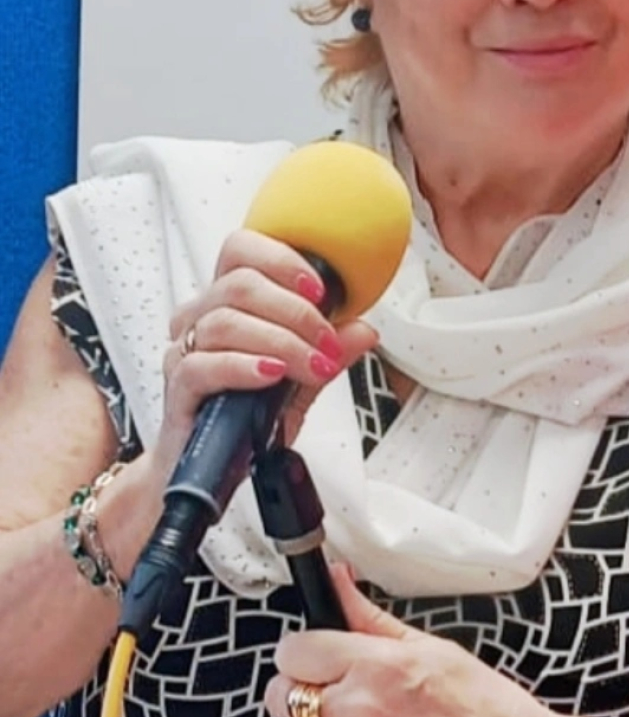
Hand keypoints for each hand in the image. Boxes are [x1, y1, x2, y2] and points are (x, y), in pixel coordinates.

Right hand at [158, 229, 376, 469]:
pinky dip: (245, 366)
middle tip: (327, 343)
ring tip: (313, 366)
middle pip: (240, 284)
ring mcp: (183, 351)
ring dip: (282, 341)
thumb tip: (365, 330)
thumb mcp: (302, 379)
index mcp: (227, 302)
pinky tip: (273, 374)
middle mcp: (200, 318)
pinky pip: (203, 365)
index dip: (281, 260)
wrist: (211, 467)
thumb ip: (330, 352)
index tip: (321, 289)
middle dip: (297, 312)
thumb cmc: (248, 415)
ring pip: (226, 322)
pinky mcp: (176, 388)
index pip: (241, 249)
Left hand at [264, 565, 563, 716]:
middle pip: (282, 697)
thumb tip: (338, 581)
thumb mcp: (429, 647)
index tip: (309, 659)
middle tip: (327, 696)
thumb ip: (370, 618)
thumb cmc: (480, 704)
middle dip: (299, 692)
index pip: (294, 651)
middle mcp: (363, 711)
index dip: (300, 653)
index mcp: (379, 665)